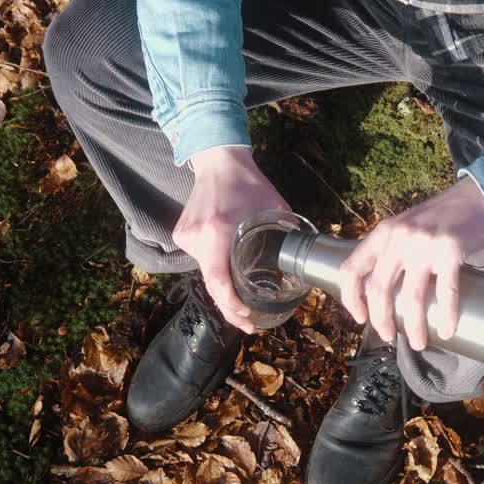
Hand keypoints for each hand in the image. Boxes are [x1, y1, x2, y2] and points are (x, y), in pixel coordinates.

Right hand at [172, 146, 290, 333]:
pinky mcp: (181, 234)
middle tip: (248, 322)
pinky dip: (215, 263)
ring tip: (241, 277)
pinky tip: (226, 251)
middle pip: (212, 283)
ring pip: (207, 271)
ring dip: (224, 279)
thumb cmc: (249, 183)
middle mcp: (198, 237)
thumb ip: (287, 233)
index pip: (219, 281)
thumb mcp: (274, 208)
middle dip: (230, 306)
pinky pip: (200, 258)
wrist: (218, 161)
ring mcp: (186, 236)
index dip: (232, 306)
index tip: (247, 317)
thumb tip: (303, 260)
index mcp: (218, 232)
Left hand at [338, 177, 483, 350]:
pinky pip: (446, 293)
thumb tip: (380, 293)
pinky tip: (447, 330)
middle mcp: (399, 237)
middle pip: (379, 289)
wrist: (477, 198)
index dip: (350, 298)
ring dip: (415, 327)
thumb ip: (391, 251)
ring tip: (419, 343)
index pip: (351, 269)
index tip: (360, 318)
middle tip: (389, 336)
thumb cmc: (441, 219)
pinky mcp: (450, 251)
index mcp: (382, 233)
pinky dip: (447, 317)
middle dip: (382, 320)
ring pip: (411, 297)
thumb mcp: (405, 227)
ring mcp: (424, 244)